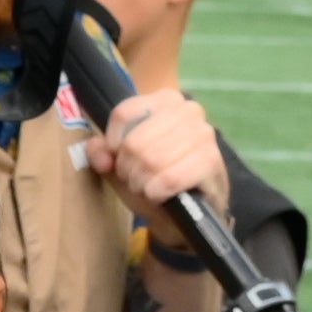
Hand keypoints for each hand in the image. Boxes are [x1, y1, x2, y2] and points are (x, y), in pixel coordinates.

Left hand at [87, 82, 224, 219]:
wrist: (185, 211)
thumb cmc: (152, 179)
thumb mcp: (120, 164)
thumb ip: (102, 153)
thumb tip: (100, 152)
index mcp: (165, 100)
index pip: (123, 113)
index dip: (112, 144)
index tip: (117, 159)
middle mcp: (188, 110)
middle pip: (134, 142)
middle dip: (127, 169)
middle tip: (136, 179)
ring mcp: (203, 134)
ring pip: (151, 161)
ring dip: (141, 183)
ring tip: (148, 187)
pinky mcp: (211, 161)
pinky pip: (170, 178)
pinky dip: (157, 192)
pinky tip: (160, 195)